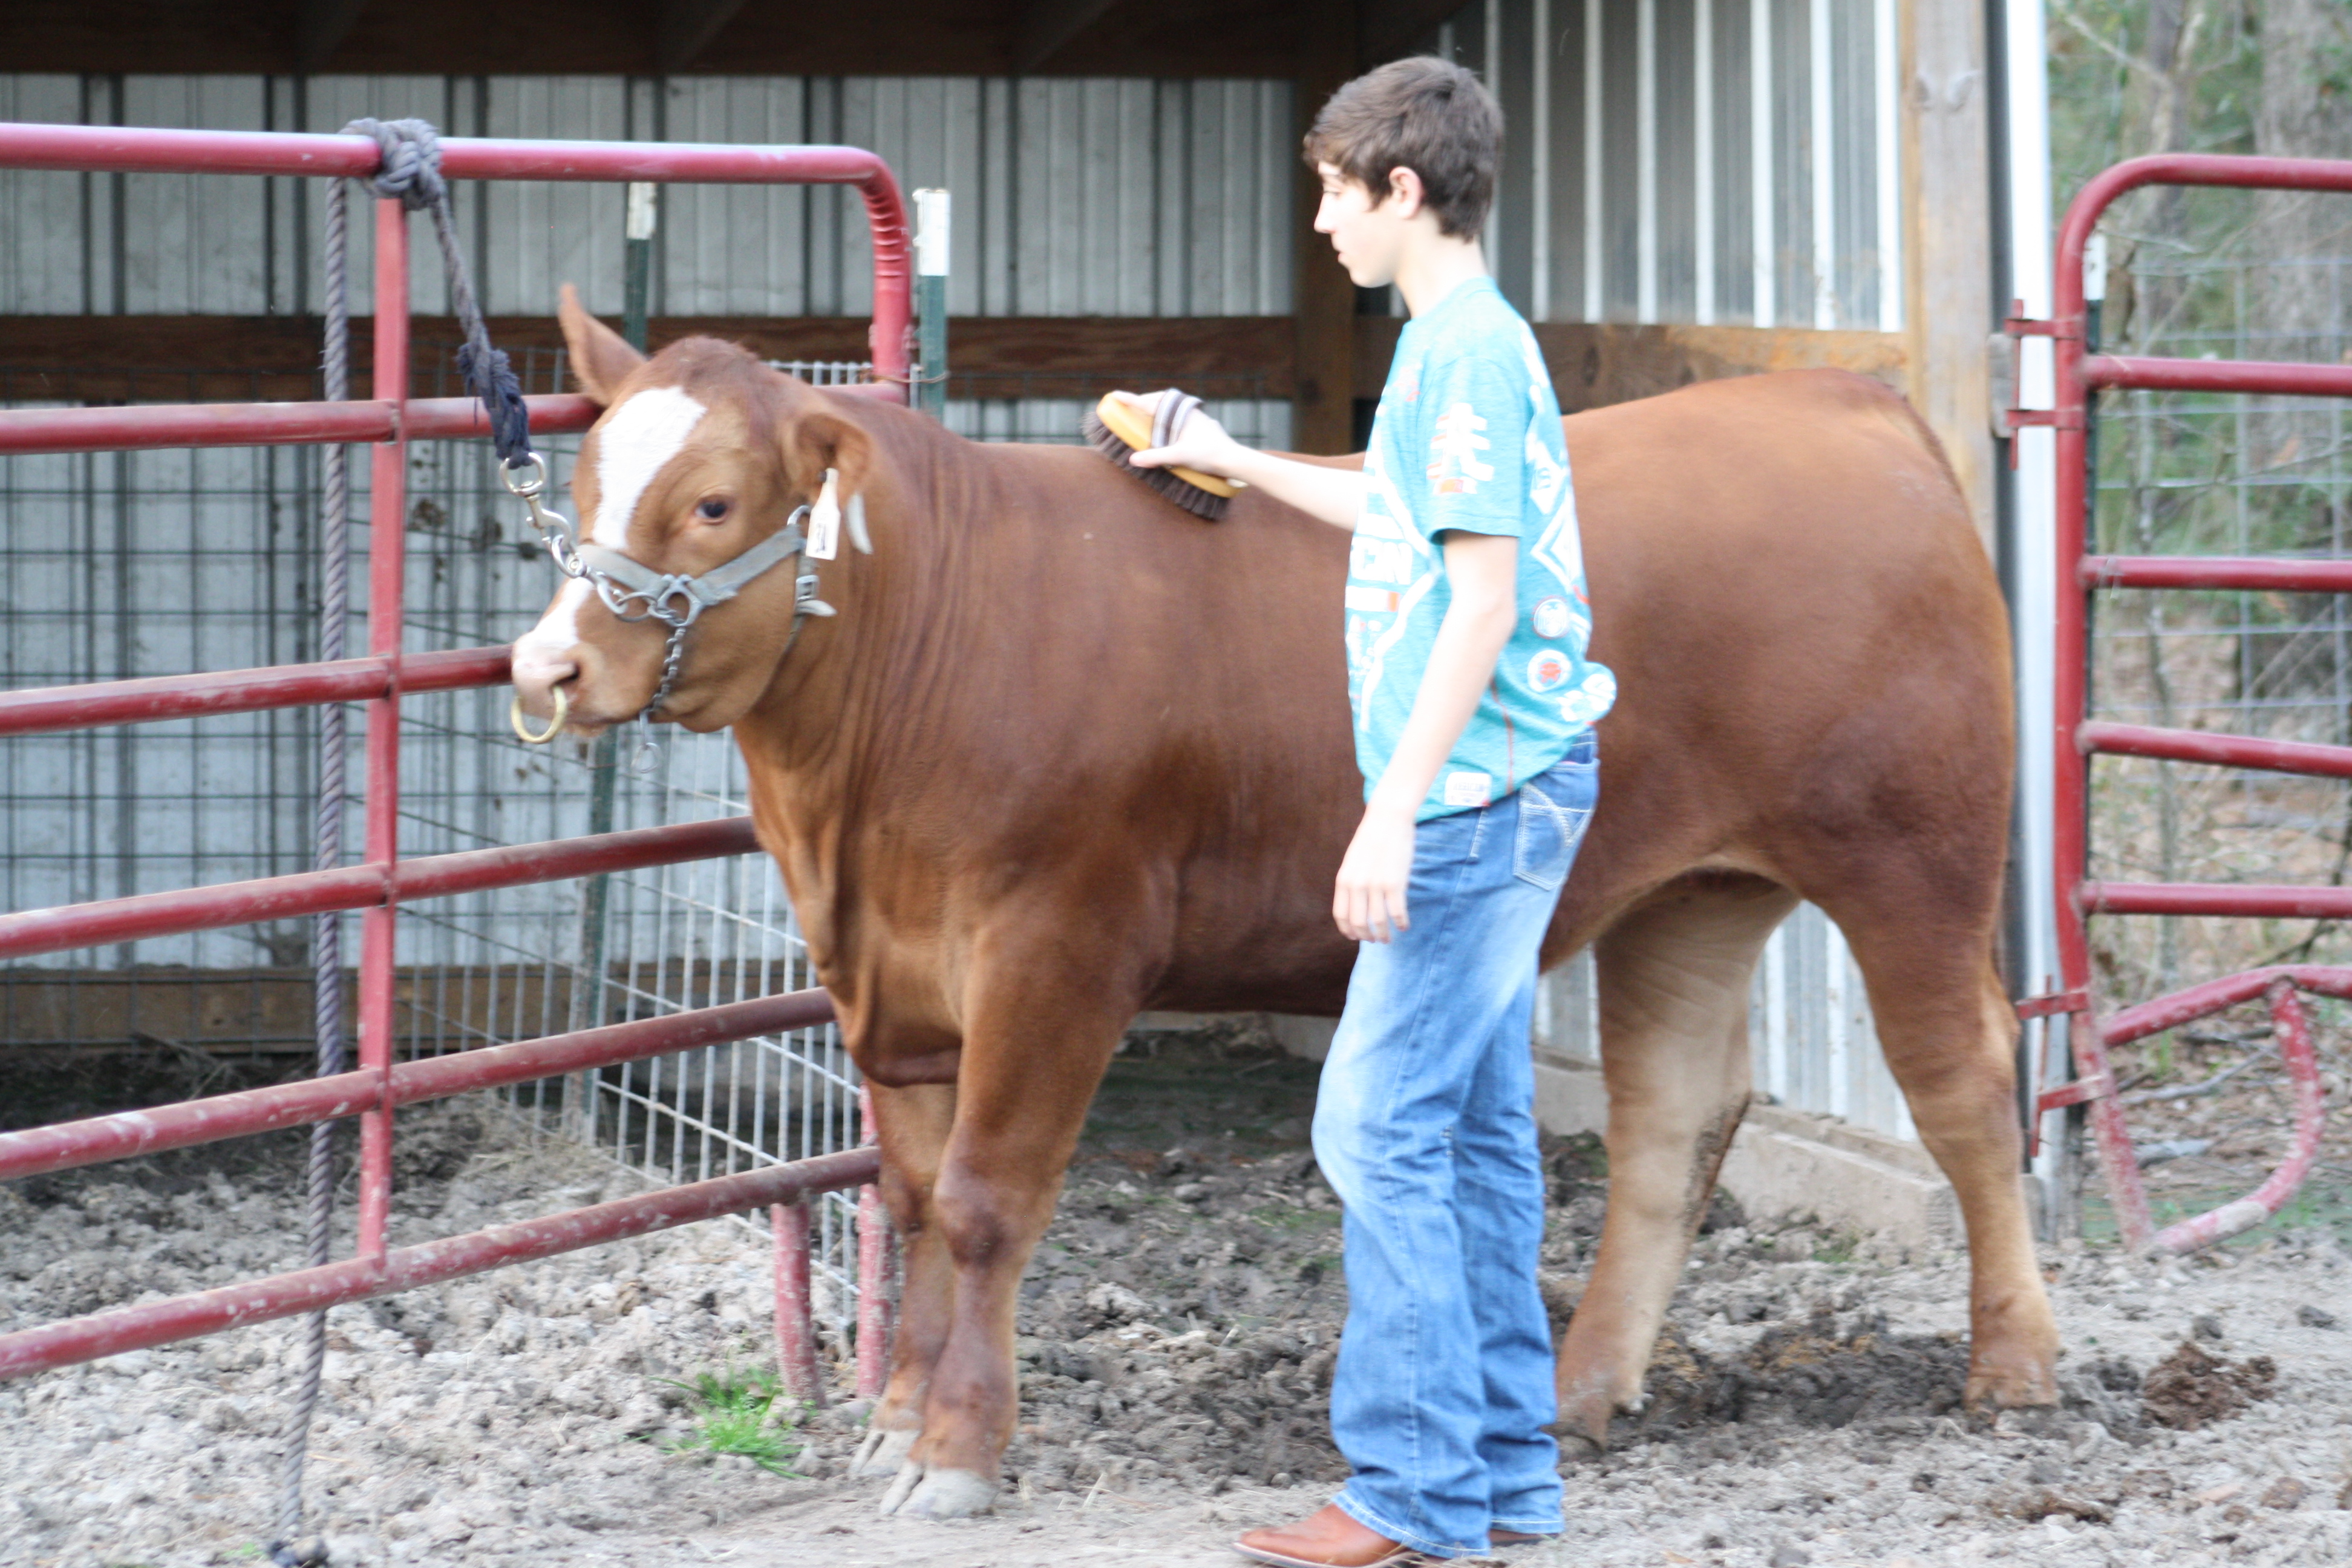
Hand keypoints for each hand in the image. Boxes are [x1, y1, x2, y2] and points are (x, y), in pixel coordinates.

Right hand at [1119, 390, 1249, 482]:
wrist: (1233, 459)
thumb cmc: (1209, 455)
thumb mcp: (1180, 457)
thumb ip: (1156, 457)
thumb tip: (1133, 459)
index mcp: (1180, 413)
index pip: (1149, 404)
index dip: (1130, 399)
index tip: (1115, 394)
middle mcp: (1186, 410)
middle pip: (1159, 399)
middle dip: (1143, 400)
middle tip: (1129, 404)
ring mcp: (1194, 416)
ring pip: (1169, 404)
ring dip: (1156, 406)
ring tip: (1145, 412)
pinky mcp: (1198, 424)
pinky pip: (1177, 412)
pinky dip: (1166, 413)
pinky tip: (1165, 424)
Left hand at [1333, 805, 1414, 942]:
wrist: (1388, 818)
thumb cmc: (1372, 838)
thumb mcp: (1353, 861)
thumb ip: (1352, 882)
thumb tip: (1356, 905)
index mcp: (1343, 879)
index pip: (1341, 915)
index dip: (1348, 931)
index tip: (1357, 937)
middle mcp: (1356, 885)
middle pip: (1358, 923)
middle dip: (1367, 936)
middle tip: (1376, 940)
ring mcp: (1375, 885)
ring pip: (1378, 922)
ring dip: (1384, 934)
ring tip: (1389, 938)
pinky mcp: (1395, 883)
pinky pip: (1397, 912)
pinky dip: (1401, 923)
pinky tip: (1405, 926)